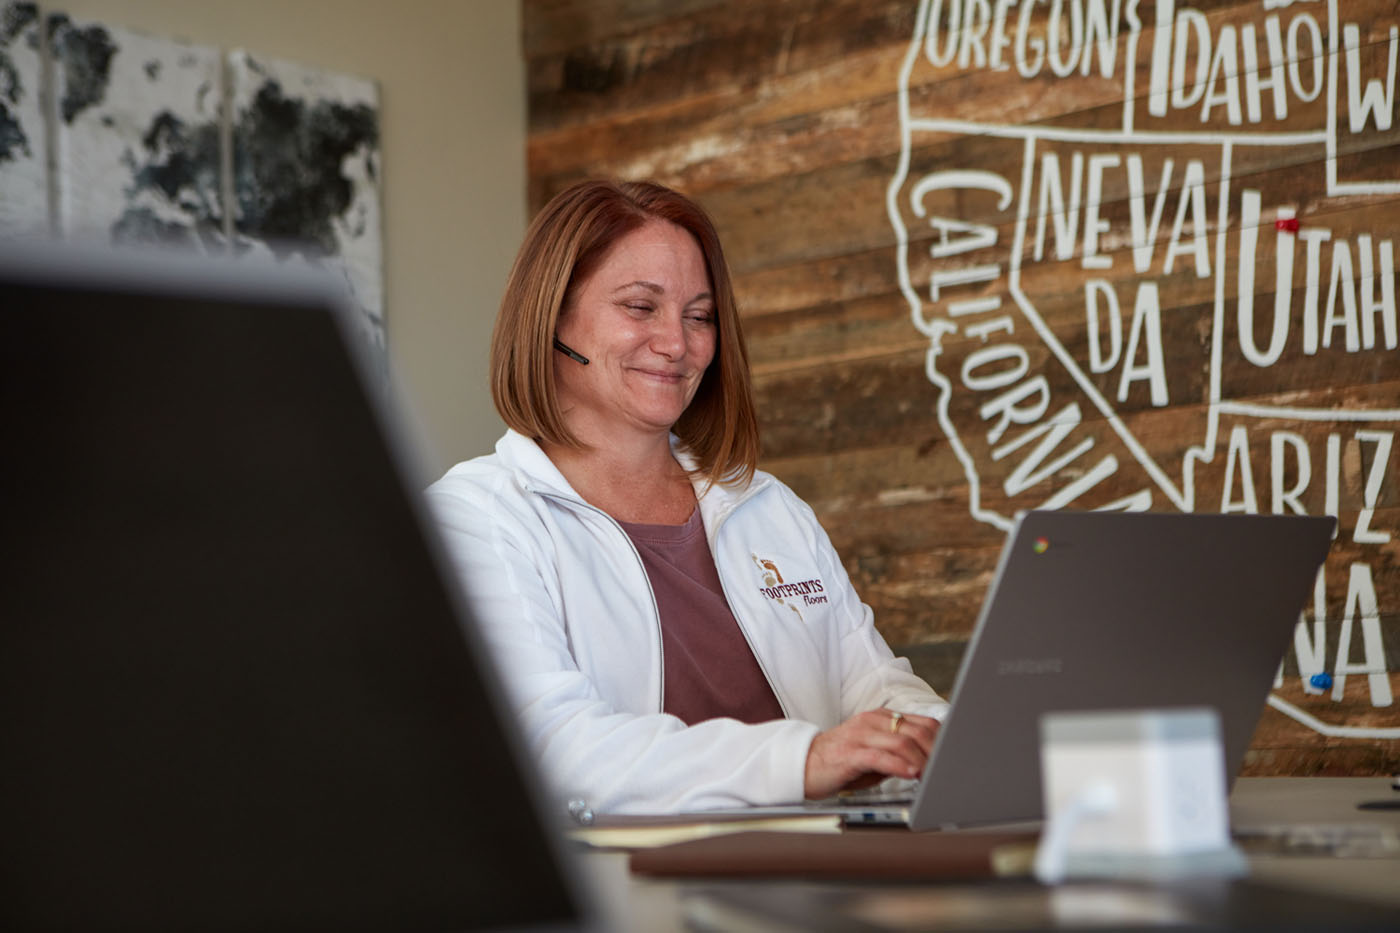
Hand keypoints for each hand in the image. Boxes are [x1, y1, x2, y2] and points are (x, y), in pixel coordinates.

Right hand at [803, 708, 939, 799]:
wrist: (803, 764)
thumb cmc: (841, 762)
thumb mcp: (874, 753)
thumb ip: (898, 753)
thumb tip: (930, 763)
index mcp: (881, 718)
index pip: (921, 723)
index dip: (942, 741)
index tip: (953, 758)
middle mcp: (872, 722)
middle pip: (916, 731)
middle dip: (937, 752)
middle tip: (947, 770)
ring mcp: (860, 736)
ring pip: (902, 742)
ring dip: (922, 760)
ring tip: (934, 775)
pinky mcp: (850, 754)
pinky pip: (880, 757)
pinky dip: (900, 766)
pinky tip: (912, 774)